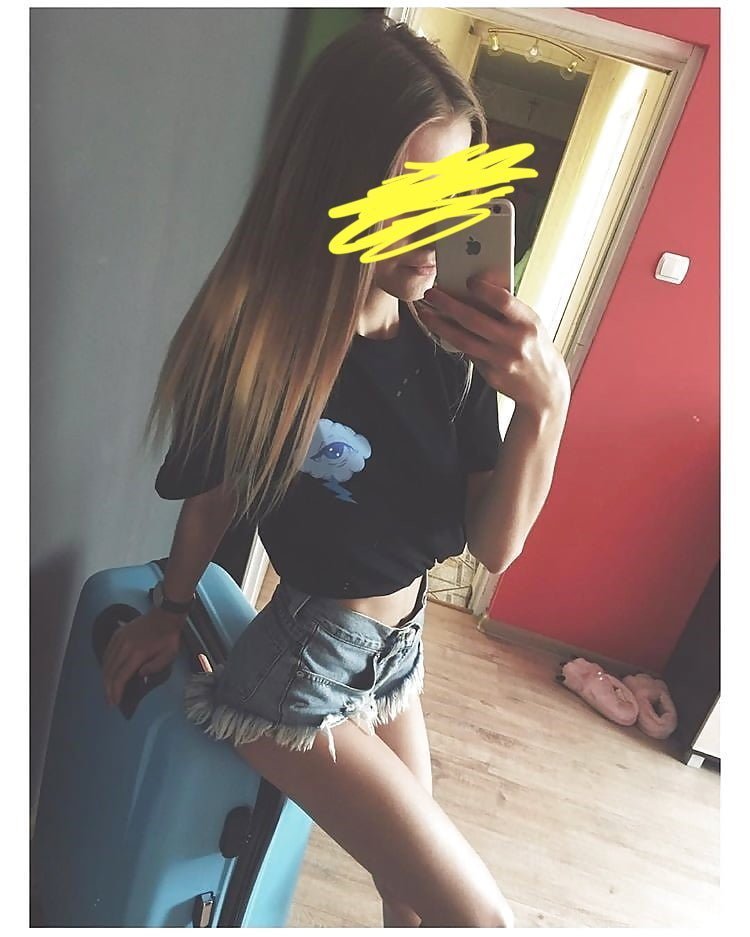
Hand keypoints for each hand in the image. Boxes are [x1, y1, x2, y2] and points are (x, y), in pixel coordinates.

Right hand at [102, 607, 183, 706]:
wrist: (164, 616)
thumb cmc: (168, 638)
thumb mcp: (169, 655)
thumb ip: (154, 667)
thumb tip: (139, 675)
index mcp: (137, 653)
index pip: (121, 677)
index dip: (116, 691)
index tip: (114, 702)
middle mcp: (124, 647)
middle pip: (110, 672)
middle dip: (108, 689)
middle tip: (109, 701)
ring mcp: (118, 639)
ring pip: (106, 663)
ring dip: (105, 678)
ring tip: (108, 690)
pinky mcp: (116, 634)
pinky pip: (107, 653)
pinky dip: (105, 665)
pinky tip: (108, 673)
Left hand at [418, 267, 570, 413]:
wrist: (544, 387)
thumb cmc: (534, 347)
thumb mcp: (530, 323)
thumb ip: (508, 308)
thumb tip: (480, 284)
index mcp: (528, 323)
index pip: (503, 301)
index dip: (483, 288)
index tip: (468, 280)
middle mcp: (514, 342)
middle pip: (473, 319)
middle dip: (448, 304)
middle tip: (431, 294)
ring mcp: (501, 360)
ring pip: (463, 340)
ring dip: (440, 325)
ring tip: (425, 313)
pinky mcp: (490, 375)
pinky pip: (466, 353)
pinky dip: (451, 340)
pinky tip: (440, 330)